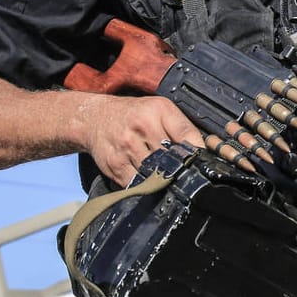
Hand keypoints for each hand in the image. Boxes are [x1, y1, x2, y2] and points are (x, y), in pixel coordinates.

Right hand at [82, 94, 202, 184]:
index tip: (200, 164)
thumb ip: (181, 127)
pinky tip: (146, 180)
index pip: (187, 135)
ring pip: (156, 173)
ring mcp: (127, 147)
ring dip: (162, 178)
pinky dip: (145, 186)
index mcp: (158, 111)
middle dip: (179, 168)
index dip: (196, 153)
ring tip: (163, 176)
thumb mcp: (160, 109)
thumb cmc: (132, 115)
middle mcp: (141, 127)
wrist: (95, 118)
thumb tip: (202, 151)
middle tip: (180, 172)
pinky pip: (137, 183)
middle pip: (172, 158)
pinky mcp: (116, 165)